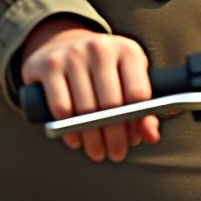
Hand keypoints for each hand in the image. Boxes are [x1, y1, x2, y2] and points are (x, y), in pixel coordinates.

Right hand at [19, 16, 160, 162]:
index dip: (136, 123)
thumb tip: (151, 136)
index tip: (133, 141)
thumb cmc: (104, 72)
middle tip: (116, 154)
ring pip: (86, 109)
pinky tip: (76, 140)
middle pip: (112, 104)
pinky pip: (61, 108)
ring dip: (92, 138)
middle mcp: (101, 48)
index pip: (138, 93)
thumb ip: (144, 110)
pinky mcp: (49, 65)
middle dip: (115, 136)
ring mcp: (73, 54)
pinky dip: (69, 130)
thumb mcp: (128, 81)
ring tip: (98, 152)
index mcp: (128, 51)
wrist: (63, 46)